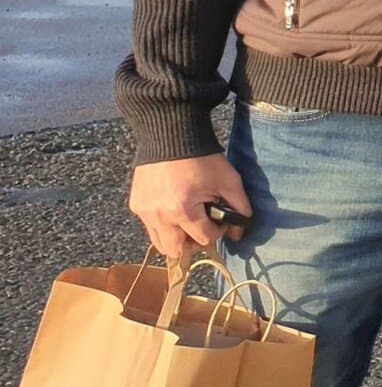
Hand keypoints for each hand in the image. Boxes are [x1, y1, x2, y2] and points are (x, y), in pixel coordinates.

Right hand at [128, 154, 248, 262]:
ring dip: (176, 238)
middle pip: (176, 251)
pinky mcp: (136, 204)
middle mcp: (159, 216)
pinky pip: (150, 226)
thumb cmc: (203, 158)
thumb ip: (240, 209)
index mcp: (182, 211)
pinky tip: (175, 207)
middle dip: (193, 244)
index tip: (221, 219)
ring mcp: (144, 211)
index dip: (218, 232)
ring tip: (189, 220)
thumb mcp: (229, 181)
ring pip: (159, 242)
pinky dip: (163, 225)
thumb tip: (239, 232)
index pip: (204, 239)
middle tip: (203, 227)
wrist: (171, 136)